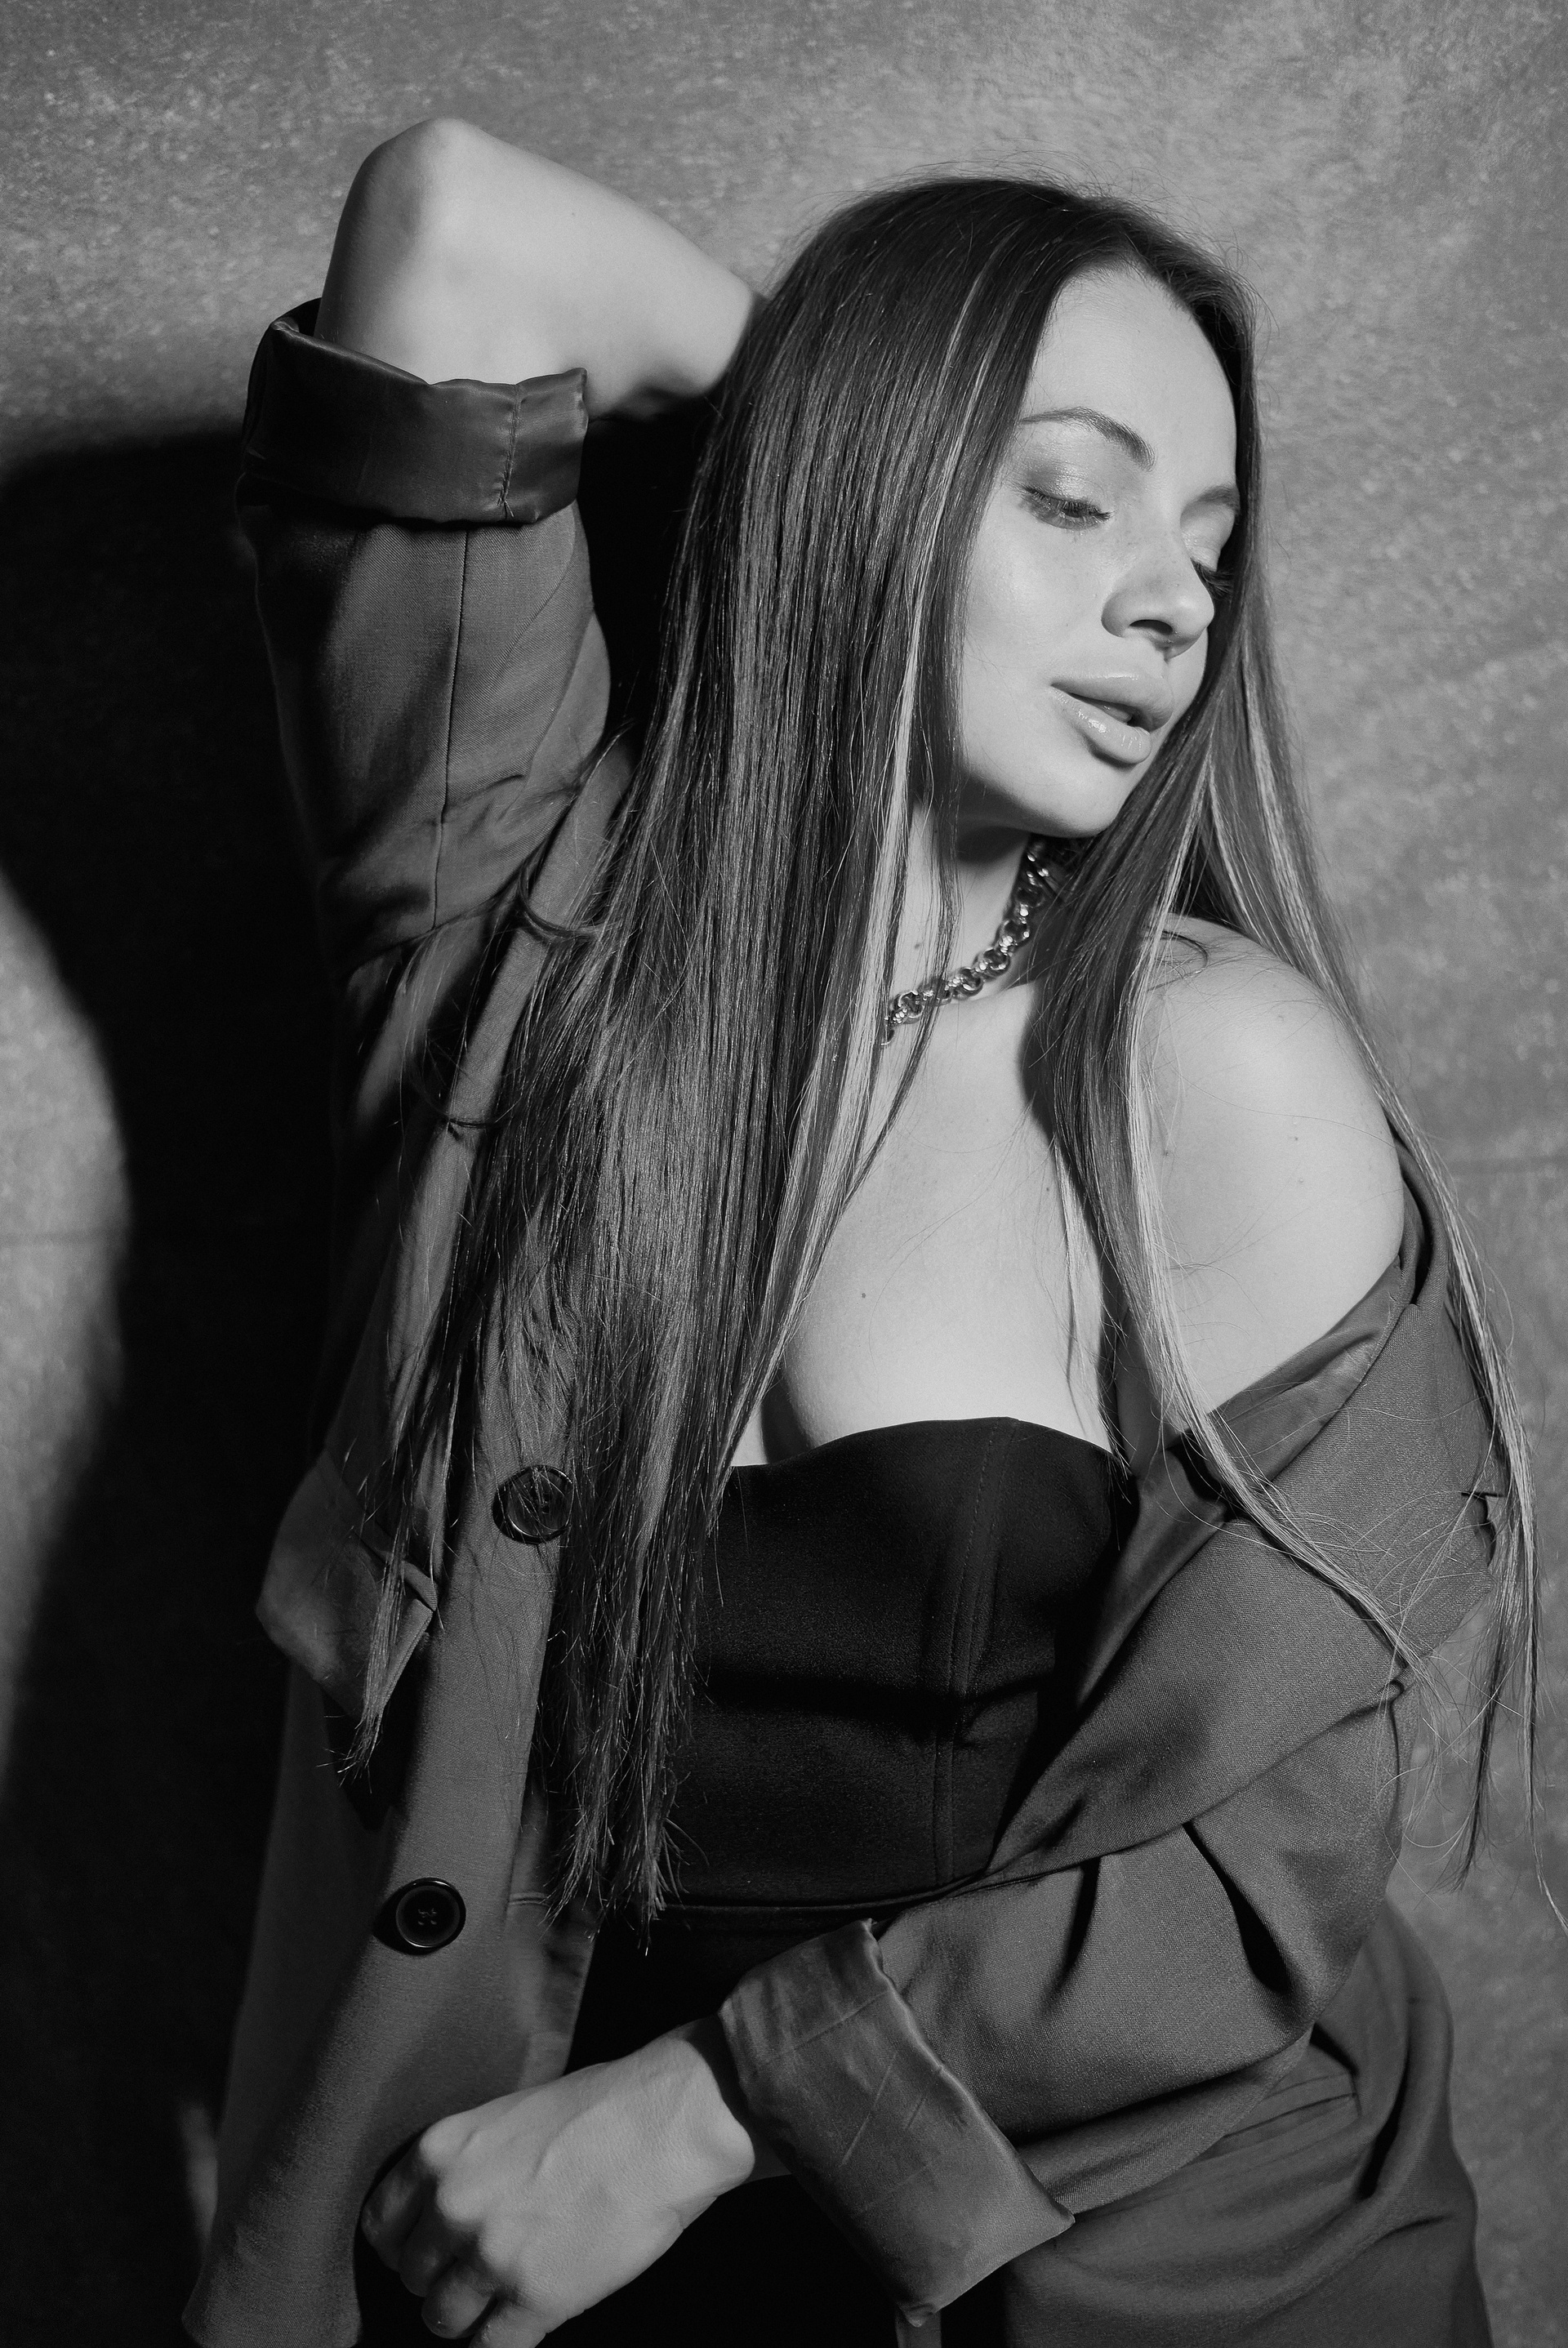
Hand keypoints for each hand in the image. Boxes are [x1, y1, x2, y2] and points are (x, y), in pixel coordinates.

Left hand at [360, 2020, 772, 2342]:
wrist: (664, 2125)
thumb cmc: (600, 2108)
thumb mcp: (508, 2116)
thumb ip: (466, 2165)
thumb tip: (444, 2211)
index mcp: (440, 2153)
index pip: (382, 2226)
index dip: (406, 2245)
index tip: (428, 2252)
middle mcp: (452, 2207)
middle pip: (412, 2276)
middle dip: (441, 2279)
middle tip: (476, 2272)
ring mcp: (490, 2257)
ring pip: (441, 2320)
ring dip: (468, 2316)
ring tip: (499, 2300)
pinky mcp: (535, 2299)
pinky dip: (502, 2342)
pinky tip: (526, 2320)